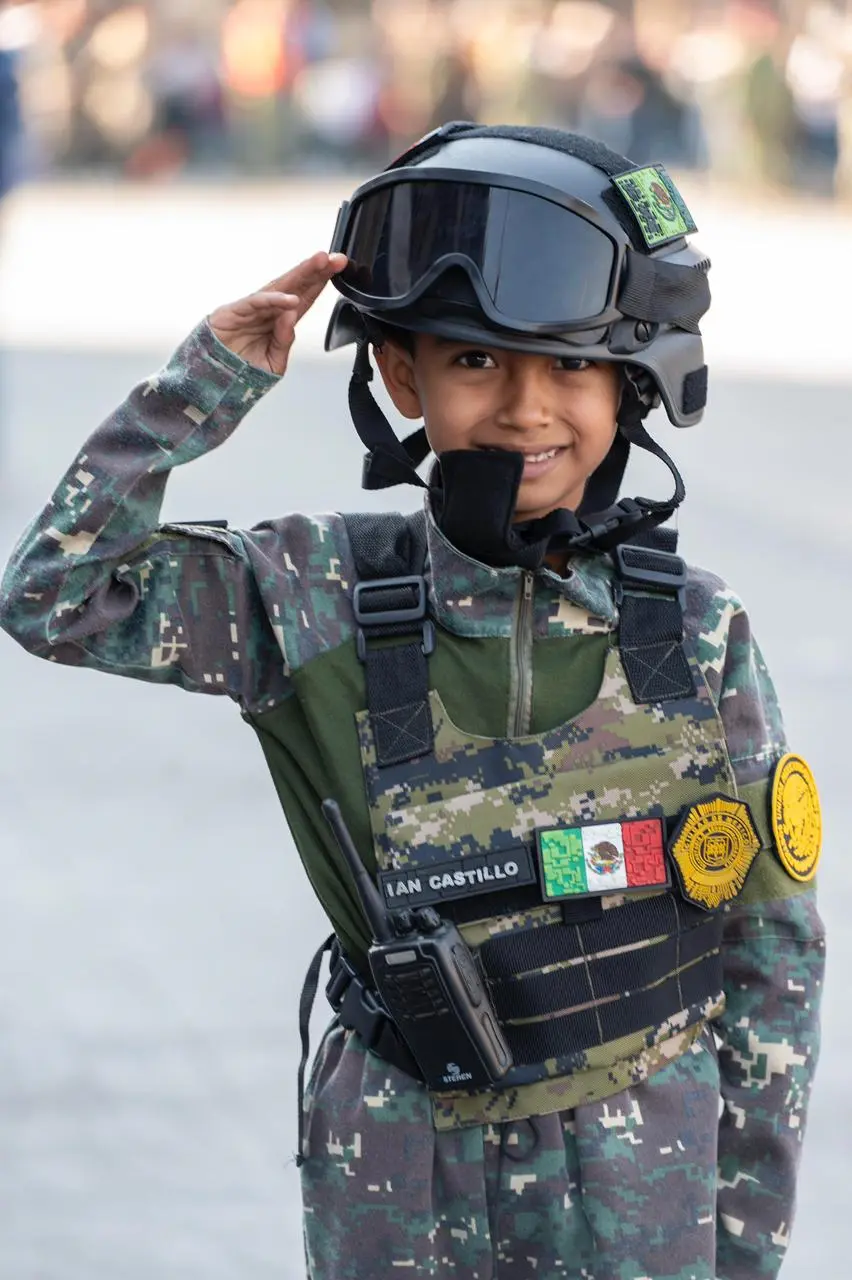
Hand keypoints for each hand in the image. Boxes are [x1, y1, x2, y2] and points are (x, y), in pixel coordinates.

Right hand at [208, 250, 347, 375]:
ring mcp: (252, 308)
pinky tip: (290, 299)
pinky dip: (273, 300)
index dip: (321, 281)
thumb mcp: (273, 362)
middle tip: (335, 259)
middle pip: (296, 285)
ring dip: (300, 275)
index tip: (338, 268)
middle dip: (316, 271)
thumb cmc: (242, 370)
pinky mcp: (234, 311)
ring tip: (318, 264)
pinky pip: (256, 303)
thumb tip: (292, 316)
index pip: (305, 297)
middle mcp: (268, 310)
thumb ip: (284, 341)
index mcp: (280, 321)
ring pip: (279, 287)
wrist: (213, 378)